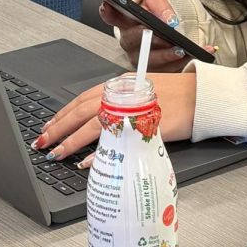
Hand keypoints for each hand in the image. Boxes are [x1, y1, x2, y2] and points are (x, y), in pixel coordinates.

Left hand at [33, 72, 197, 162]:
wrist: (203, 98)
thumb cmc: (179, 95)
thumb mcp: (144, 92)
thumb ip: (123, 103)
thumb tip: (103, 122)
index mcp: (120, 85)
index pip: (83, 98)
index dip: (63, 113)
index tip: (49, 126)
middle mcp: (122, 94)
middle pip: (81, 111)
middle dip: (59, 128)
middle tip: (43, 142)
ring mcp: (131, 110)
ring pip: (91, 125)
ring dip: (71, 141)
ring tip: (58, 154)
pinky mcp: (142, 126)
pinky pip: (113, 140)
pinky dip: (96, 152)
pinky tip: (85, 161)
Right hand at [101, 0, 201, 72]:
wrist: (169, 27)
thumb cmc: (157, 13)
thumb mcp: (158, 0)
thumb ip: (161, 5)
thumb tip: (169, 20)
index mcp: (126, 22)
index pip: (112, 17)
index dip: (107, 13)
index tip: (107, 5)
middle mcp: (130, 42)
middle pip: (134, 42)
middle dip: (149, 39)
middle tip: (162, 36)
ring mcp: (141, 59)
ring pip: (150, 60)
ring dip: (167, 55)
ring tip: (181, 50)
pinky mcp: (156, 69)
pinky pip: (168, 69)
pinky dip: (185, 62)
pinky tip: (197, 54)